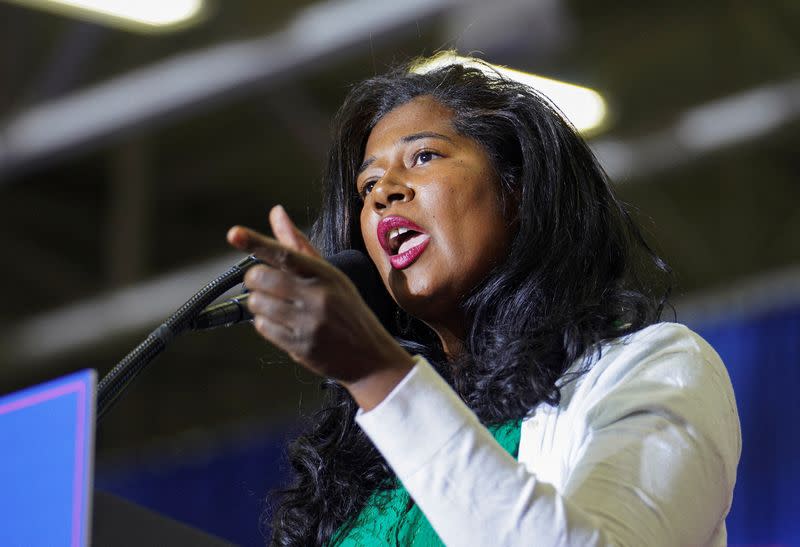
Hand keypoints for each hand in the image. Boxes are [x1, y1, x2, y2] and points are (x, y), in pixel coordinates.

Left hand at [227, 205, 413, 409]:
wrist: (370, 356)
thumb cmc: (348, 311)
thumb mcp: (332, 275)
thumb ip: (299, 245)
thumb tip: (276, 213)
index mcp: (325, 273)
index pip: (284, 253)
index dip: (255, 242)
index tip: (234, 234)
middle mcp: (317, 296)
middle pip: (260, 278)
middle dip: (255, 281)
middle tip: (267, 285)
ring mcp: (308, 323)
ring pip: (257, 303)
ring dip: (260, 304)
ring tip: (280, 308)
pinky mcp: (300, 346)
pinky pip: (263, 327)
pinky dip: (266, 324)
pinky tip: (284, 324)